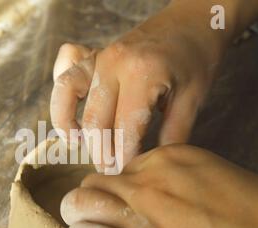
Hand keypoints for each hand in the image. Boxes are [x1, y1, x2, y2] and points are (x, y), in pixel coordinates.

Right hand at [50, 2, 225, 171]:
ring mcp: (98, 56)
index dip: (125, 158)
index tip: (127, 176)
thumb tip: (152, 168)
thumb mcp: (193, 99)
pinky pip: (64, 71)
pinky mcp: (92, 53)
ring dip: (68, 125)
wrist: (191, 20)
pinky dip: (61, 92)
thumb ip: (173, 136)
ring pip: (67, 95)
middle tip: (110, 172)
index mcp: (141, 74)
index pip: (125, 129)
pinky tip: (72, 111)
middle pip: (94, 120)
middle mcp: (112, 63)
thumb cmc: (196, 58)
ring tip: (78, 144)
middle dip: (100, 152)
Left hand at [61, 144, 257, 227]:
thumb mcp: (213, 176)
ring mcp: (144, 217)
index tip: (117, 198)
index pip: (119, 166)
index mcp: (167, 159)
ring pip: (82, 203)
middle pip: (94, 181)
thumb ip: (176, 177)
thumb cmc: (256, 214)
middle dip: (87, 196)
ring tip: (81, 223)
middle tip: (91, 210)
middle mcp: (149, 183)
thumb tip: (153, 186)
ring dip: (76, 214)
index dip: (114, 185)